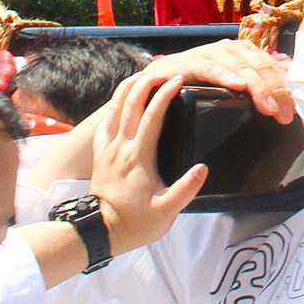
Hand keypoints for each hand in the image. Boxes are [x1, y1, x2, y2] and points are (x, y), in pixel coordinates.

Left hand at [90, 73, 206, 255]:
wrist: (102, 232)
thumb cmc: (136, 223)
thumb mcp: (167, 211)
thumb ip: (186, 189)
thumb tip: (203, 168)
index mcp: (139, 156)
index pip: (152, 116)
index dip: (165, 95)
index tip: (177, 81)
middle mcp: (121, 147)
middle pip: (130, 104)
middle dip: (146, 82)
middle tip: (161, 71)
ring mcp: (108, 150)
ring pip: (114, 109)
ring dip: (127, 89)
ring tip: (141, 76)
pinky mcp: (100, 156)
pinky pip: (103, 124)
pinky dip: (112, 108)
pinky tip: (119, 104)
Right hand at [138, 39, 291, 122]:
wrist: (160, 77)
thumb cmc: (200, 83)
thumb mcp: (232, 84)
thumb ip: (256, 87)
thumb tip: (287, 100)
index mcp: (245, 52)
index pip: (272, 67)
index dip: (286, 88)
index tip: (295, 110)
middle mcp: (231, 48)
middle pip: (261, 68)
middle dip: (276, 92)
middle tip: (284, 115)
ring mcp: (212, 52)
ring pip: (241, 67)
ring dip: (257, 87)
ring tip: (268, 107)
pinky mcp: (192, 61)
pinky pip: (212, 67)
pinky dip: (226, 76)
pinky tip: (238, 86)